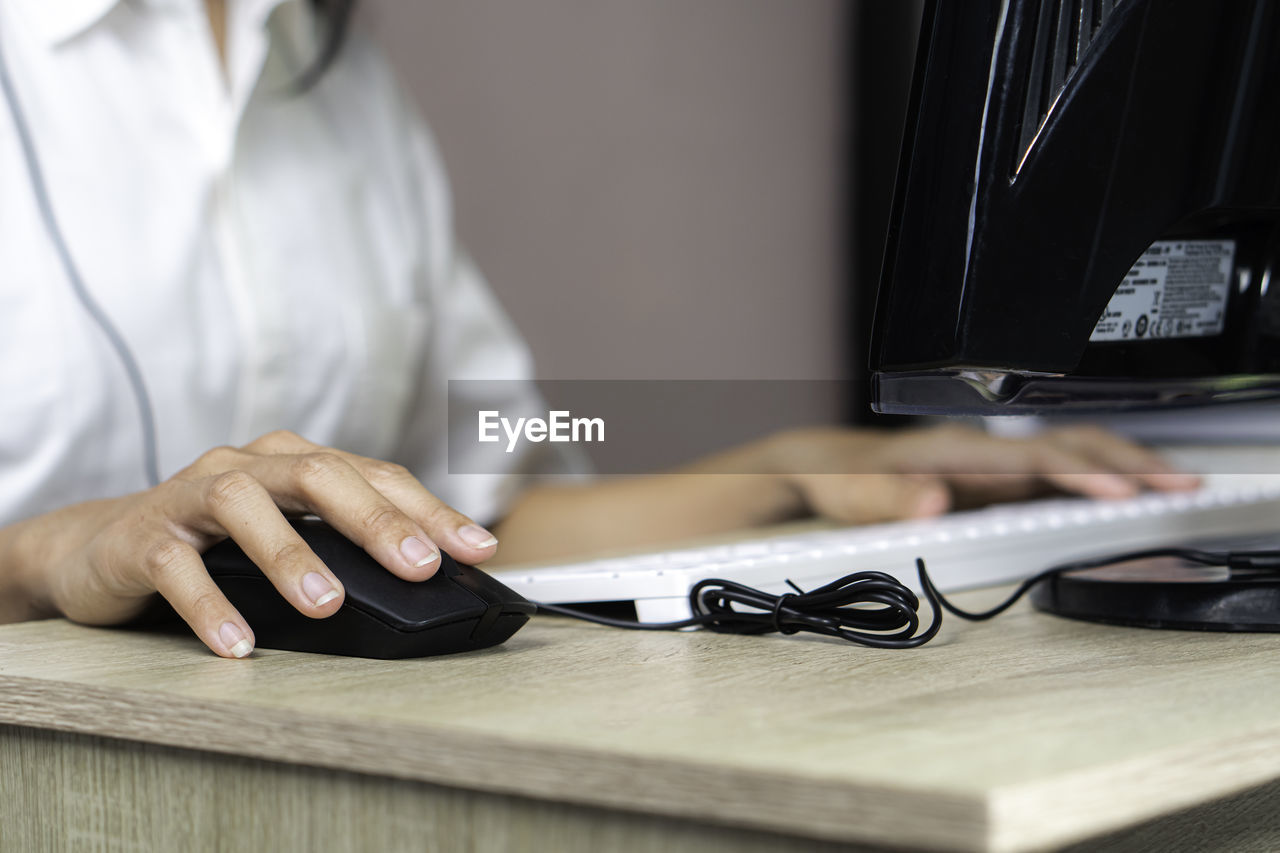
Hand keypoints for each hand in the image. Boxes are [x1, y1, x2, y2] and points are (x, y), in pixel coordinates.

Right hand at [10, 431, 498, 657]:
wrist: (100, 549)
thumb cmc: (216, 543)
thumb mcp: (289, 535)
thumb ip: (348, 547)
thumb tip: (433, 581)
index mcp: (295, 461)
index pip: (376, 475)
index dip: (430, 510)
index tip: (478, 549)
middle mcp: (248, 467)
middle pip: (320, 475)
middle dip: (376, 520)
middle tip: (420, 566)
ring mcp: (192, 496)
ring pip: (246, 507)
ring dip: (292, 556)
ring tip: (328, 605)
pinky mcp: (143, 539)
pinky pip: (177, 568)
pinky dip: (210, 607)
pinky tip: (240, 645)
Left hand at [763, 423, 1200, 524]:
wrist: (825, 467)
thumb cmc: (843, 478)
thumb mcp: (855, 493)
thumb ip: (892, 498)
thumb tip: (931, 502)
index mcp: (957, 450)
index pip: (1035, 458)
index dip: (1082, 475)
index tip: (1123, 494)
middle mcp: (982, 450)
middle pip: (1069, 447)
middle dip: (1127, 464)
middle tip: (1180, 485)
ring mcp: (990, 463)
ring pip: (1071, 454)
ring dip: (1122, 468)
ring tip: (1173, 486)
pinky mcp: (991, 480)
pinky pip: (1057, 472)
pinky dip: (1098, 480)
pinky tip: (1123, 496)